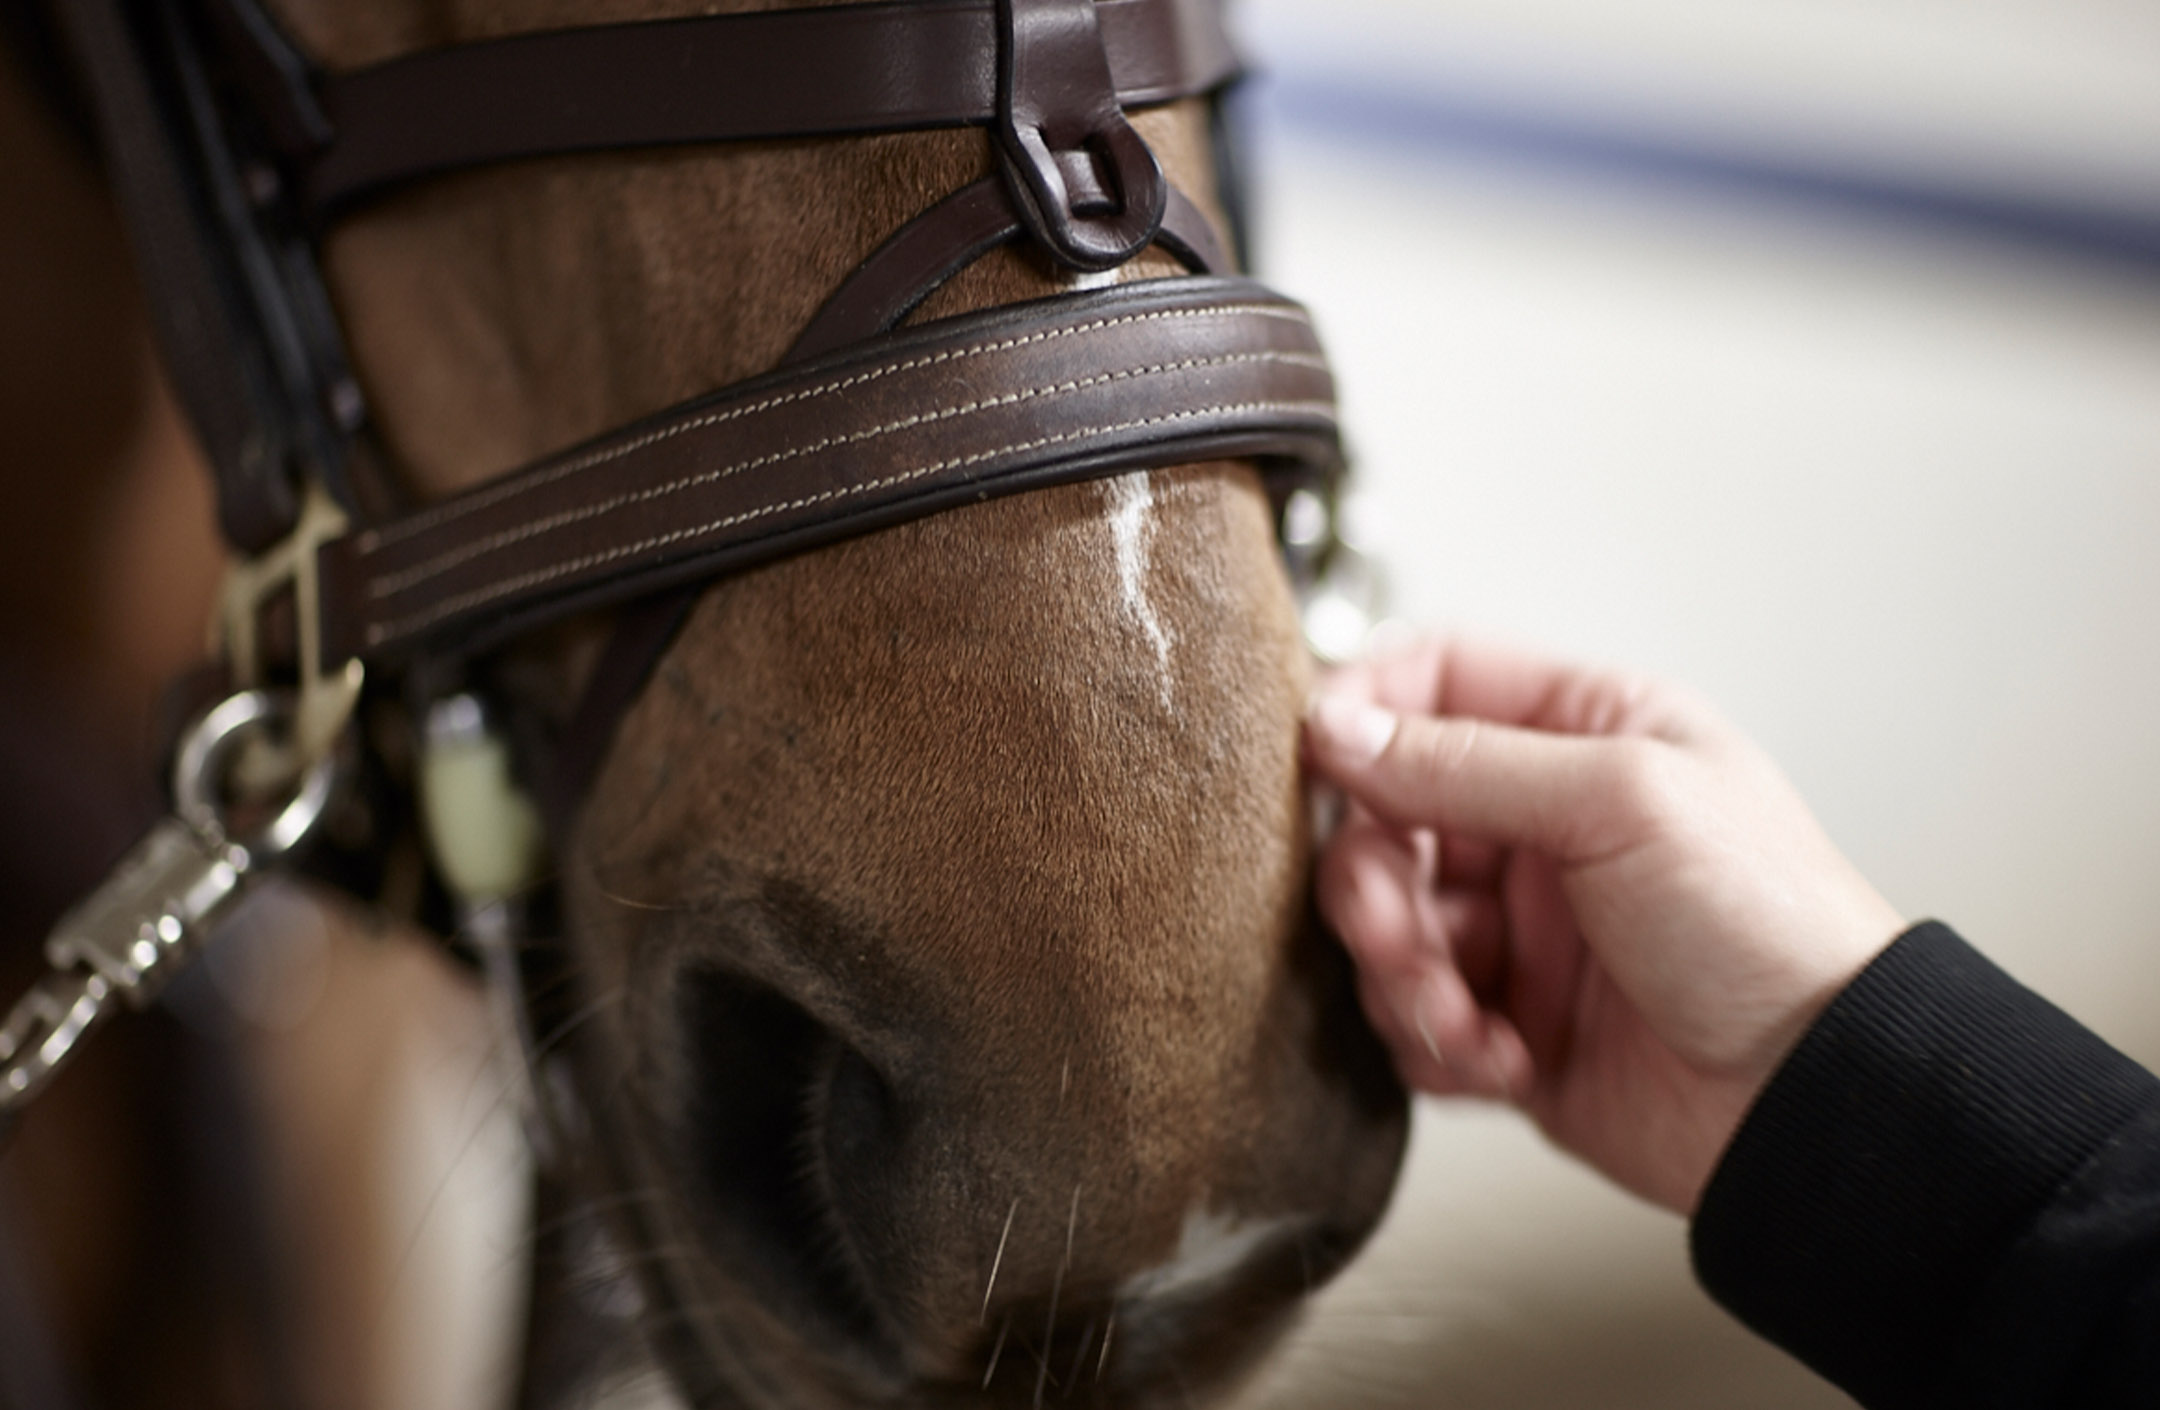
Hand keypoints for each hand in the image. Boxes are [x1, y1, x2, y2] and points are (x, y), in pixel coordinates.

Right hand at [1303, 636, 1904, 1213]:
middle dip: (1373, 883)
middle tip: (1397, 932)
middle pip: (1382, 816)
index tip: (1319, 762)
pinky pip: (1413, 1021)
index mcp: (1581, 735)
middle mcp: (1541, 823)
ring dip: (1404, 978)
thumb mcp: (1619, 801)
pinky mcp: (1507, 1022)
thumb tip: (1336, 724)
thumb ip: (1464, 761)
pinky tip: (1503, 1061)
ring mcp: (1521, 926)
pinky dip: (1437, 1045)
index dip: (1361, 710)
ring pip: (1385, 926)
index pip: (1433, 681)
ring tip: (1464, 1017)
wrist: (1816, 1098)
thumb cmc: (1767, 924)